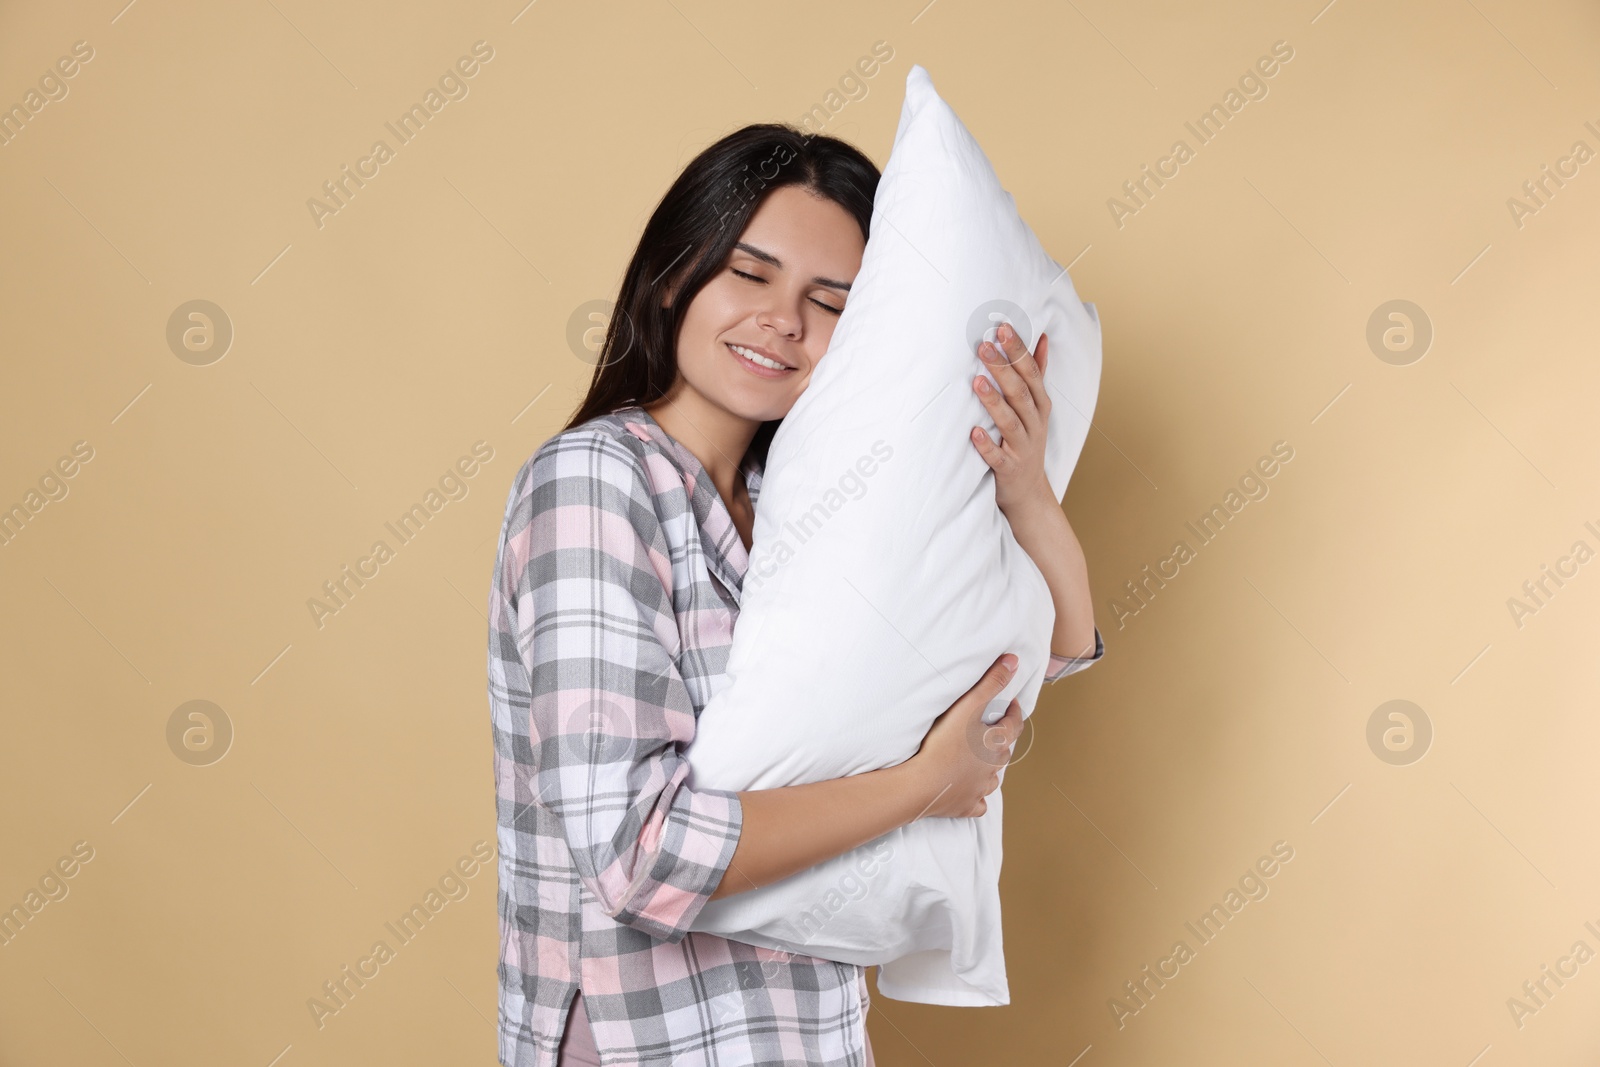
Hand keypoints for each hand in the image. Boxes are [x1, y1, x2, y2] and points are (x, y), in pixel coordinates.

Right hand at [906, 653, 1023, 818]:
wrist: (923, 783)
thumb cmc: (944, 743)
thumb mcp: (968, 706)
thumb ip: (991, 683)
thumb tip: (1014, 661)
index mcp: (997, 743)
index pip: (1014, 724)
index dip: (1013, 712)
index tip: (1011, 705)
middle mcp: (994, 767)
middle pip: (1005, 751)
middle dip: (1001, 739)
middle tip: (992, 729)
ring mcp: (981, 788)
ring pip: (993, 778)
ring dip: (990, 768)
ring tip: (981, 760)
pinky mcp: (967, 805)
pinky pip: (978, 803)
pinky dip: (977, 796)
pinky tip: (971, 792)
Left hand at [969, 322, 1054, 516]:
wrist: (1029, 491)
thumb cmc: (1027, 440)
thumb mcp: (1037, 406)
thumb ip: (1038, 372)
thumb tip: (1042, 337)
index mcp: (1039, 404)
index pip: (1030, 372)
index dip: (1018, 350)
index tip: (1003, 328)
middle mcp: (1034, 423)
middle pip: (1020, 392)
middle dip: (1003, 368)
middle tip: (983, 347)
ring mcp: (1022, 447)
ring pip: (1010, 422)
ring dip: (994, 402)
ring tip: (977, 382)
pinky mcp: (1009, 469)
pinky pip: (997, 457)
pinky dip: (987, 445)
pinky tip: (973, 433)